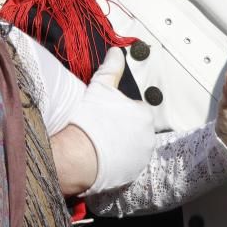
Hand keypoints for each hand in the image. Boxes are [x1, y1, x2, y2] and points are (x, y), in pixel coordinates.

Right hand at [66, 49, 155, 193]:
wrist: (78, 154)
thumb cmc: (89, 121)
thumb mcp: (100, 87)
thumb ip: (111, 68)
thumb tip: (116, 52)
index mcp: (143, 114)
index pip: (139, 109)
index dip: (123, 110)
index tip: (110, 114)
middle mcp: (148, 137)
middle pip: (138, 129)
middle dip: (124, 128)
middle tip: (105, 128)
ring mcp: (141, 157)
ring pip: (134, 147)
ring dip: (123, 145)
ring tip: (104, 143)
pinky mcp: (133, 173)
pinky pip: (128, 165)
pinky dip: (119, 162)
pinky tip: (104, 158)